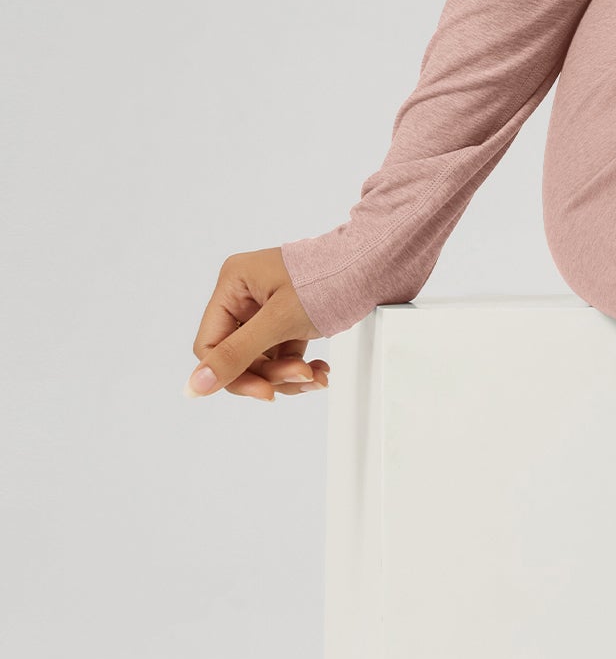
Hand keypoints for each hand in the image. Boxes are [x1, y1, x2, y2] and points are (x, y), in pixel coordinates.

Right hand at [186, 249, 327, 400]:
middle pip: (239, 354)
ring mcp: (269, 306)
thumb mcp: (279, 321)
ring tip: (315, 377)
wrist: (380, 264)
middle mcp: (246, 293)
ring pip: (264, 358)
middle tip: (299, 378)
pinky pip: (284, 353)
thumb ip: (236, 355)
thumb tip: (193, 387)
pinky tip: (320, 372)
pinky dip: (300, 367)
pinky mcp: (291, 318)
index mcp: (233, 283)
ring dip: (289, 374)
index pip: (211, 344)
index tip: (264, 393)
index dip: (232, 374)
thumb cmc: (331, 279)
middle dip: (271, 373)